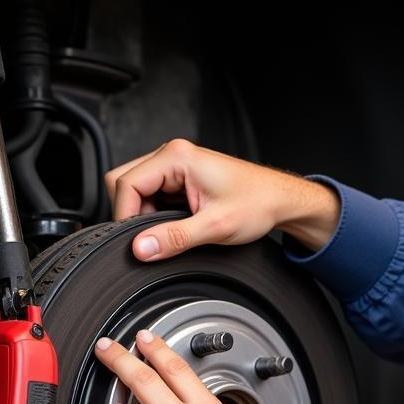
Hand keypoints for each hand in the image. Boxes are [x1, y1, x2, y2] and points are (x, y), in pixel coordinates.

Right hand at [104, 138, 339, 260]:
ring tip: (175, 230)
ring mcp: (175, 166)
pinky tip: (179, 224)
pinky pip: (152, 196)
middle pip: (123, 182)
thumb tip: (141, 248)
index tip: (135, 241)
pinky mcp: (180, 179)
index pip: (125, 184)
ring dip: (146, 215)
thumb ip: (175, 238)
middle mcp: (172, 155)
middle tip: (154, 236)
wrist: (280, 200)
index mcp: (176, 157)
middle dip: (132, 213)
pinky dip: (157, 214)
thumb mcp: (215, 227)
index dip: (125, 216)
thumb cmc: (258, 203)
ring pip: (136, 191)